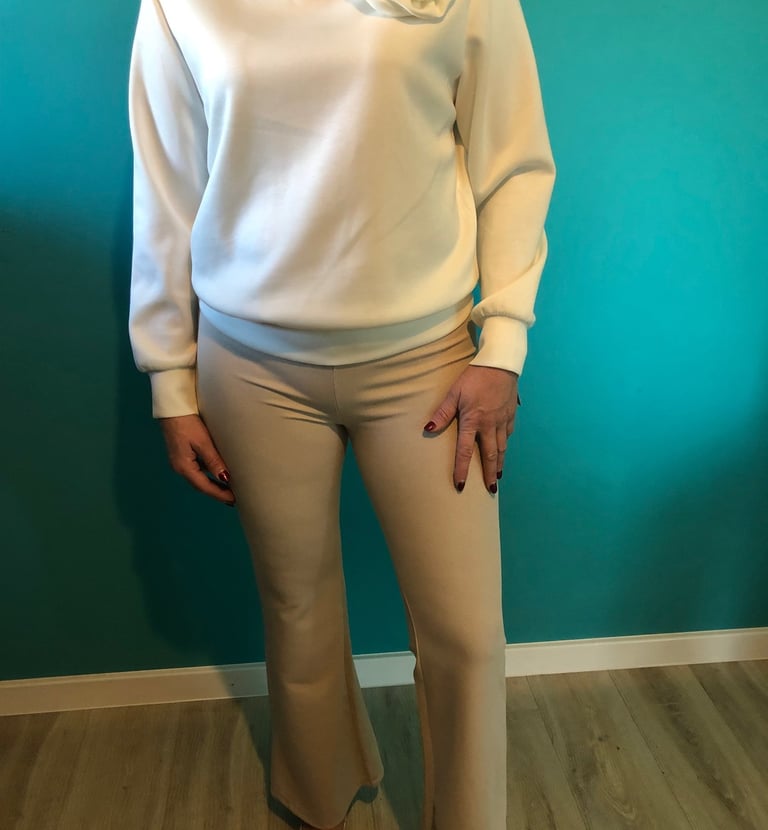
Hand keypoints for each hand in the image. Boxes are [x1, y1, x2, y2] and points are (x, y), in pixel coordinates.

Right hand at [158, 414, 235, 505]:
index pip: (204, 486)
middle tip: (233, 499)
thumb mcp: (203, 442)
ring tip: (228, 489)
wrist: (172, 408)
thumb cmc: (187, 423)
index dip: (219, 494)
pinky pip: (198, 469)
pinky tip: (217, 474)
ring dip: (213, 484)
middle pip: (200, 485)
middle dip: (217, 492)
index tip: (233, 500)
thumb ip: (213, 461)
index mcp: (184, 466)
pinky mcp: (183, 454)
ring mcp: (180, 461)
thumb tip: (224, 479)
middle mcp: (180, 467)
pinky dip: (209, 475)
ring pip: (199, 478)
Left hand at [424, 366, 519, 492]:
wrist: (501, 363)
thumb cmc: (474, 376)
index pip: (465, 452)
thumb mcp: (455, 392)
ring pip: (502, 447)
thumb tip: (428, 428)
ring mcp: (502, 420)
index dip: (462, 470)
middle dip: (489, 475)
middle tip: (490, 490)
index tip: (460, 485)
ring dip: (499, 463)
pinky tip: (503, 449)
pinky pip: (508, 433)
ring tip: (498, 476)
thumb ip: (442, 412)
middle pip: (490, 456)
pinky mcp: (510, 413)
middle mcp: (490, 425)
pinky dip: (505, 444)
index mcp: (473, 422)